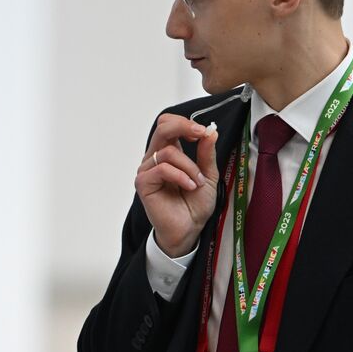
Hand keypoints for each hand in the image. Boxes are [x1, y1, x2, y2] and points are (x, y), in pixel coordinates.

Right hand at [136, 114, 219, 256]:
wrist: (189, 229)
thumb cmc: (195, 204)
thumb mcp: (208, 174)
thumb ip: (206, 153)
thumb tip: (209, 132)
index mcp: (169, 154)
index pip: (168, 125)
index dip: (184, 122)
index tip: (203, 131)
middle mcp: (155, 159)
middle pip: (162, 128)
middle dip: (183, 127)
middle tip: (200, 134)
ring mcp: (147, 170)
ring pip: (168, 152)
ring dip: (190, 166)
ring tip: (197, 182)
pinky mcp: (143, 183)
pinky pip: (162, 169)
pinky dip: (180, 176)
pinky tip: (189, 186)